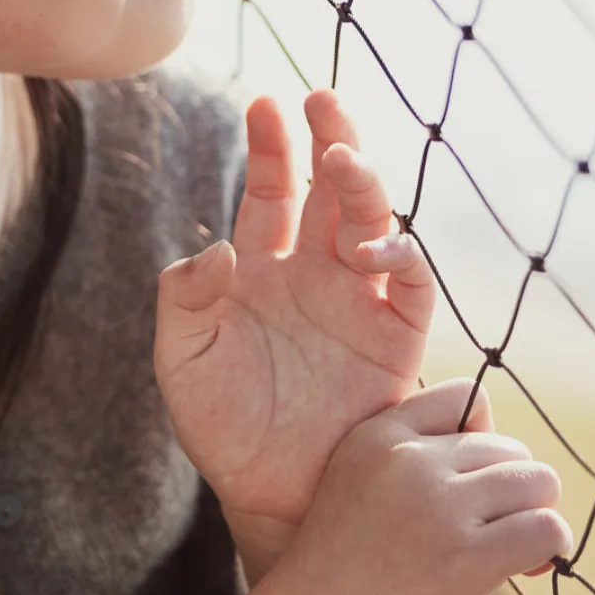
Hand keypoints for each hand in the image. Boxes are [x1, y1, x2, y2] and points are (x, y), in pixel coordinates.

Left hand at [155, 89, 434, 543]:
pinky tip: (374, 242)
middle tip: (321, 99)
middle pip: (331, 191)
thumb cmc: (221, 429)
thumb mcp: (183, 364)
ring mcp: (359, 303)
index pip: (273, 191)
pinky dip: (401, 255)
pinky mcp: (396, 340)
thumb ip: (186, 302)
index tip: (266, 103)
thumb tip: (220, 247)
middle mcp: (316, 274)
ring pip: (373, 223)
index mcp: (262, 269)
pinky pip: (411, 286)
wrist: (270, 494)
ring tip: (343, 160)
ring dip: (364, 186)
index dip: (272, 147)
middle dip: (331, 141)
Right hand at [254, 378, 571, 594]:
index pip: (465, 397)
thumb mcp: (353, 491)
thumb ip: (407, 468)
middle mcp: (409, 459)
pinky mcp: (467, 556)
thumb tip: (504, 468)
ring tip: (513, 555)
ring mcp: (438, 505)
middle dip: (512, 493)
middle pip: (509, 449)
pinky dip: (549, 550)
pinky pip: (547, 529)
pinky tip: (525, 571)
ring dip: (534, 518)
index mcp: (375, 435)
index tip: (469, 489)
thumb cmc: (331, 582)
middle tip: (493, 537)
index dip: (484, 442)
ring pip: (538, 482)